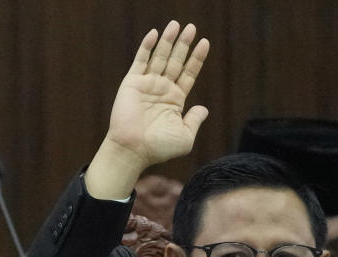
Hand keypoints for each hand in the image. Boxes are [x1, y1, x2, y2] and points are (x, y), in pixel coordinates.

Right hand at [86, 21, 209, 199]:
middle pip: (175, 61)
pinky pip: (140, 61)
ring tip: (176, 24)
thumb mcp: (185, 137)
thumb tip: (204, 109)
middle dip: (183, 45)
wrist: (133, 150)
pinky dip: (147, 47)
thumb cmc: (158, 148)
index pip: (188, 73)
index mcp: (175, 100)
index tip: (205, 42)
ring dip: (168, 41)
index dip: (196, 58)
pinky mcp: (132, 83)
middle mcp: (161, 90)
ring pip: (160, 57)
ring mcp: (147, 85)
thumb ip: (195, 121)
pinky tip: (154, 34)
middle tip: (191, 28)